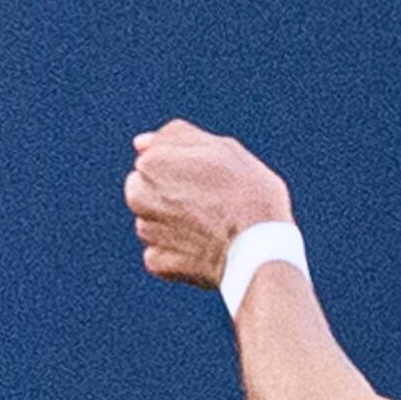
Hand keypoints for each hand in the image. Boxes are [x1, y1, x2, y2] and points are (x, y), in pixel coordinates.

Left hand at [125, 121, 292, 288]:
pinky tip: (205, 251)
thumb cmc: (249, 195)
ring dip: (175, 223)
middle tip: (210, 204)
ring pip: (154, 220)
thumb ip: (179, 136)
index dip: (187, 168)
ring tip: (211, 229)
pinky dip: (179, 252)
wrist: (262, 252)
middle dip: (170, 194)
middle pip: (147, 189)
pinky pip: (162, 252)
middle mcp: (138, 195)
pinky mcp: (157, 262)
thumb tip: (140, 144)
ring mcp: (146, 231)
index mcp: (151, 163)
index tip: (212, 180)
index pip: (158, 158)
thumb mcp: (224, 149)